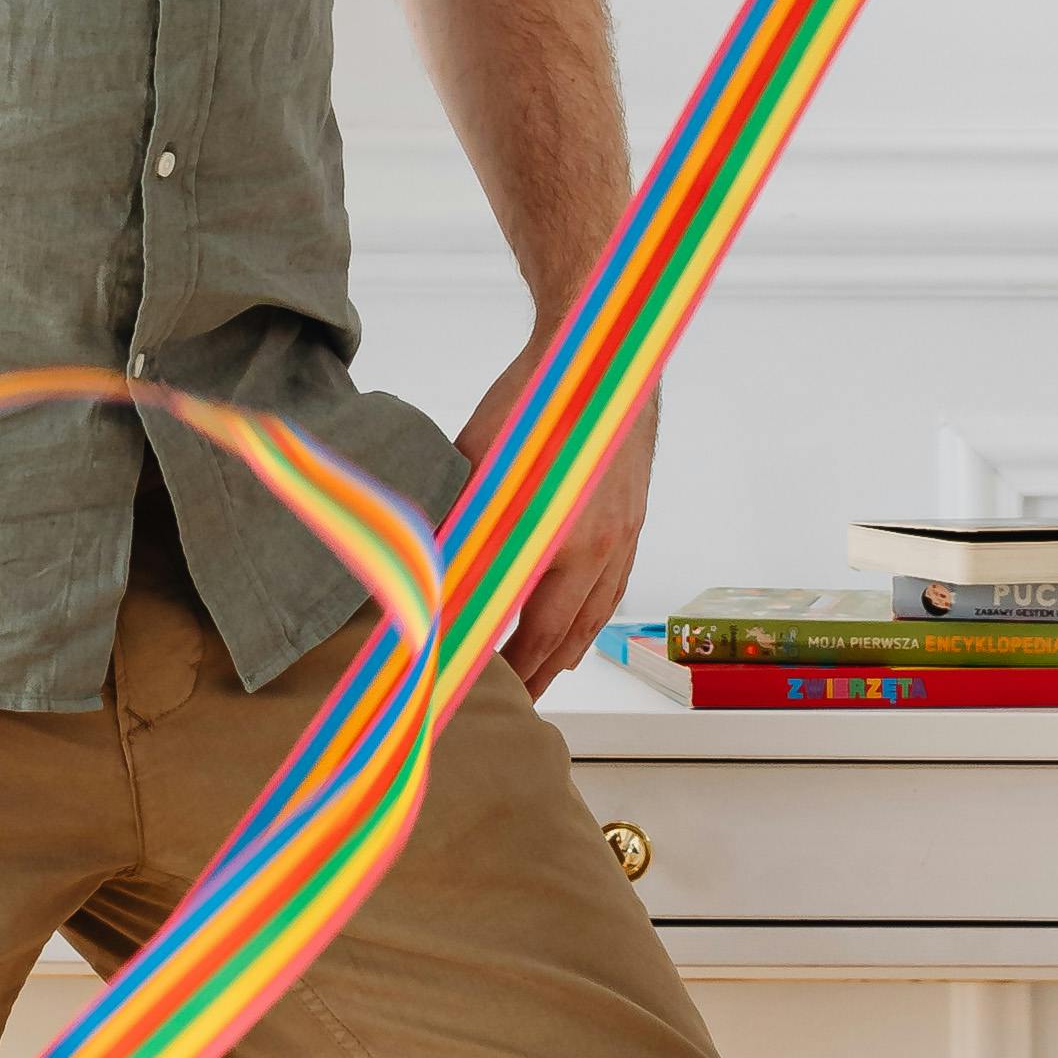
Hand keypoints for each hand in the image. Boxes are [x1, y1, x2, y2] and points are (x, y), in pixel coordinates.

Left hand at [452, 350, 653, 696]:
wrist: (607, 353)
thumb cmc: (538, 401)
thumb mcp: (478, 465)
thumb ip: (459, 524)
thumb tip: (424, 571)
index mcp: (561, 542)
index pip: (527, 632)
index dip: (502, 667)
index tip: (476, 689)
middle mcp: (600, 549)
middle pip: (564, 636)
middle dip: (533, 675)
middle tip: (507, 704)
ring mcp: (623, 536)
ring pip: (594, 616)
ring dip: (564, 652)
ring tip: (540, 677)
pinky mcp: (633, 518)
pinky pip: (614, 587)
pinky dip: (593, 617)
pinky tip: (579, 626)